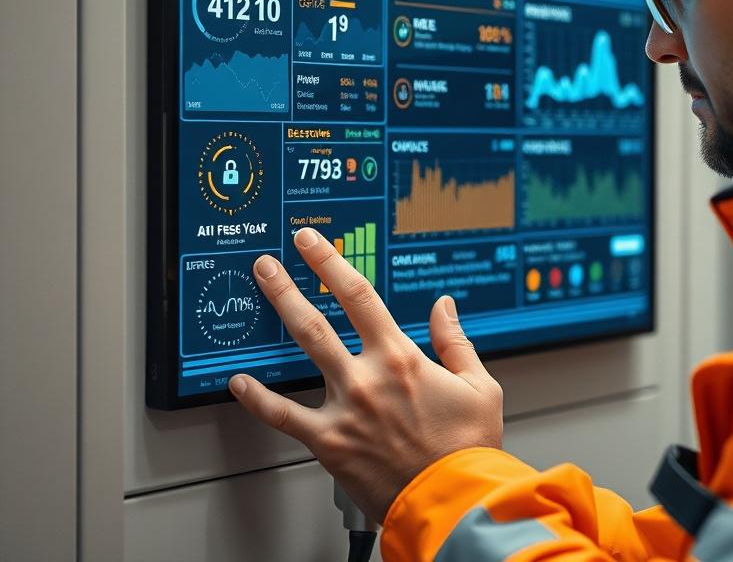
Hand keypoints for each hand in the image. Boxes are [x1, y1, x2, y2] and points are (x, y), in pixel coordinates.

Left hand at [228, 227, 503, 522]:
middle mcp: (368, 376)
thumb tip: (444, 307)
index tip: (312, 245)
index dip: (330, 264)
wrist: (454, 500)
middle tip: (270, 262)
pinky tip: (239, 382)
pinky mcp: (329, 442)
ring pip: (301, 351)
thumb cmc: (469, 448)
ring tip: (259, 294)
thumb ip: (456, 342)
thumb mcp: (480, 386)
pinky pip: (282, 417)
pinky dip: (257, 399)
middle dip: (290, 284)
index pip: (358, 296)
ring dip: (278, 316)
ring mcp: (344, 408)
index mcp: (402, 357)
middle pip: (318, 318)